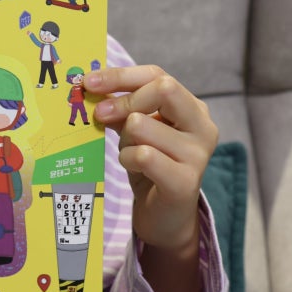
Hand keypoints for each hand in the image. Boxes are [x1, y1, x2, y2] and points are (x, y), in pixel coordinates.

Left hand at [85, 65, 217, 252]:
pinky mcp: (185, 181)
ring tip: (130, 153)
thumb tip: (92, 86)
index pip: (157, 75)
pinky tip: (133, 167)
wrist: (165, 215)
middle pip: (163, 89)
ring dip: (124, 139)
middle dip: (124, 101)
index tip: (89, 81)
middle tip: (100, 114)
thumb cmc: (150, 165)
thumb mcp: (135, 129)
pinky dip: (127, 159)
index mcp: (192, 108)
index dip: (120, 76)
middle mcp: (202, 127)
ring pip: (142, 124)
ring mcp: (198, 154)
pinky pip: (142, 155)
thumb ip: (121, 107)